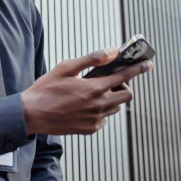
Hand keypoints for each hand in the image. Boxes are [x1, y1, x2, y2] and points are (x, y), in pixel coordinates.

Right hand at [21, 48, 153, 135]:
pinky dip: (100, 110)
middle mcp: (98, 105)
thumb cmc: (46, 89)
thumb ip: (92, 59)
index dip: (139, 68)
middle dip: (124, 85)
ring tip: (93, 91)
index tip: (148, 63)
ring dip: (111, 97)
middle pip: (127, 95)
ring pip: (115, 107)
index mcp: (94, 88)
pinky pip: (104, 118)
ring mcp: (95, 119)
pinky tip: (84, 105)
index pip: (125, 76)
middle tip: (111, 80)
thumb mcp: (66, 67)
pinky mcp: (89, 129)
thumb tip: (112, 51)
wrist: (31, 114)